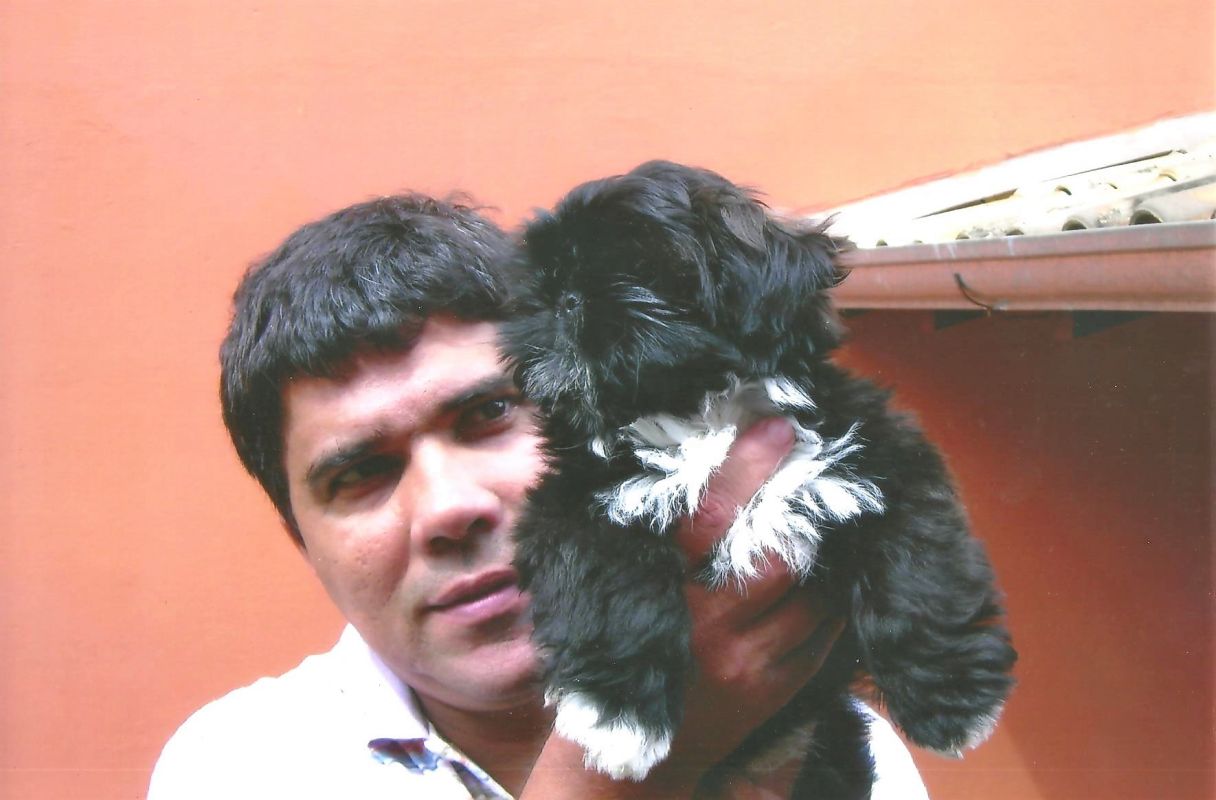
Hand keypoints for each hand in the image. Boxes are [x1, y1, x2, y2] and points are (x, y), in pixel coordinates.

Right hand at [659, 418, 845, 791]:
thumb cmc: (622, 656)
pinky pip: (823, 635)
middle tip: (821, 475)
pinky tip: (828, 579)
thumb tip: (691, 466)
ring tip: (834, 521)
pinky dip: (831, 601)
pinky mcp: (773, 692)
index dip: (746, 468)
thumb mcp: (622, 593)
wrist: (631, 765)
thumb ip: (654, 542)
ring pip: (812, 596)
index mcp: (659, 592)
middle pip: (777, 558)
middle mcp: (705, 629)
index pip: (708, 519)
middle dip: (804, 513)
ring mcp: (745, 665)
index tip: (777, 425)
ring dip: (827, 557)